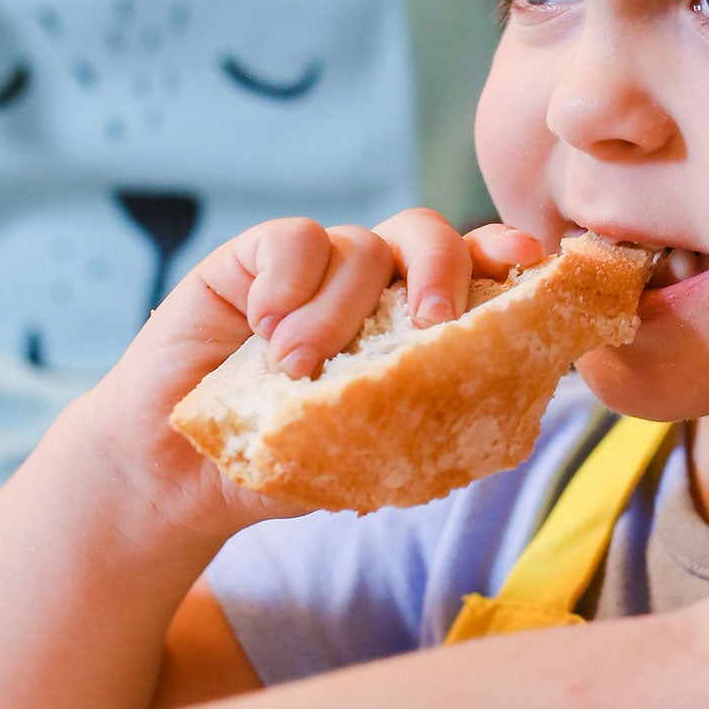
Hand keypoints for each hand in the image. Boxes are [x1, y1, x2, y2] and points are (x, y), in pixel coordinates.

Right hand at [74, 210, 543, 539]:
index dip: (503, 255)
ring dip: (337, 308)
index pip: (472, 267)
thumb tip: (497, 419)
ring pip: (358, 246)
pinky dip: (287, 278)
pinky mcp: (252, 258)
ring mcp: (314, 264)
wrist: (180, 475)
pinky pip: (291, 239)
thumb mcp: (364, 453)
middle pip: (427, 234)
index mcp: (412, 317)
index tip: (529, 261)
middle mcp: (372, 280)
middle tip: (428, 322)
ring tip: (298, 368)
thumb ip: (420, 423)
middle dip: (440, 269)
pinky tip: (264, 324)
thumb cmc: (288, 462)